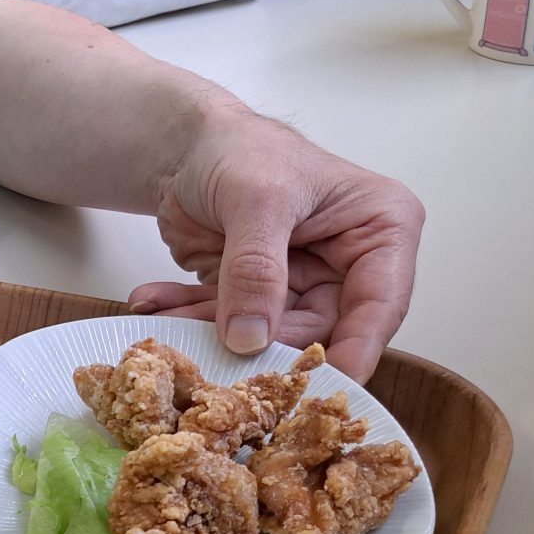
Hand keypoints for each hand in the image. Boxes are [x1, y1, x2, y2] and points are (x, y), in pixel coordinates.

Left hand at [128, 110, 423, 381]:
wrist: (184, 146)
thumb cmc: (241, 148)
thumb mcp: (256, 198)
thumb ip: (257, 267)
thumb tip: (253, 337)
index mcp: (380, 230)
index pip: (380, 302)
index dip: (358, 349)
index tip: (328, 387)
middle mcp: (348, 265)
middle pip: (321, 330)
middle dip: (265, 347)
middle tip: (221, 360)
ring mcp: (300, 285)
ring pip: (266, 335)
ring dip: (212, 332)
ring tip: (167, 322)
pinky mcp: (254, 297)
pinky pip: (226, 323)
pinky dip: (188, 317)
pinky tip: (152, 303)